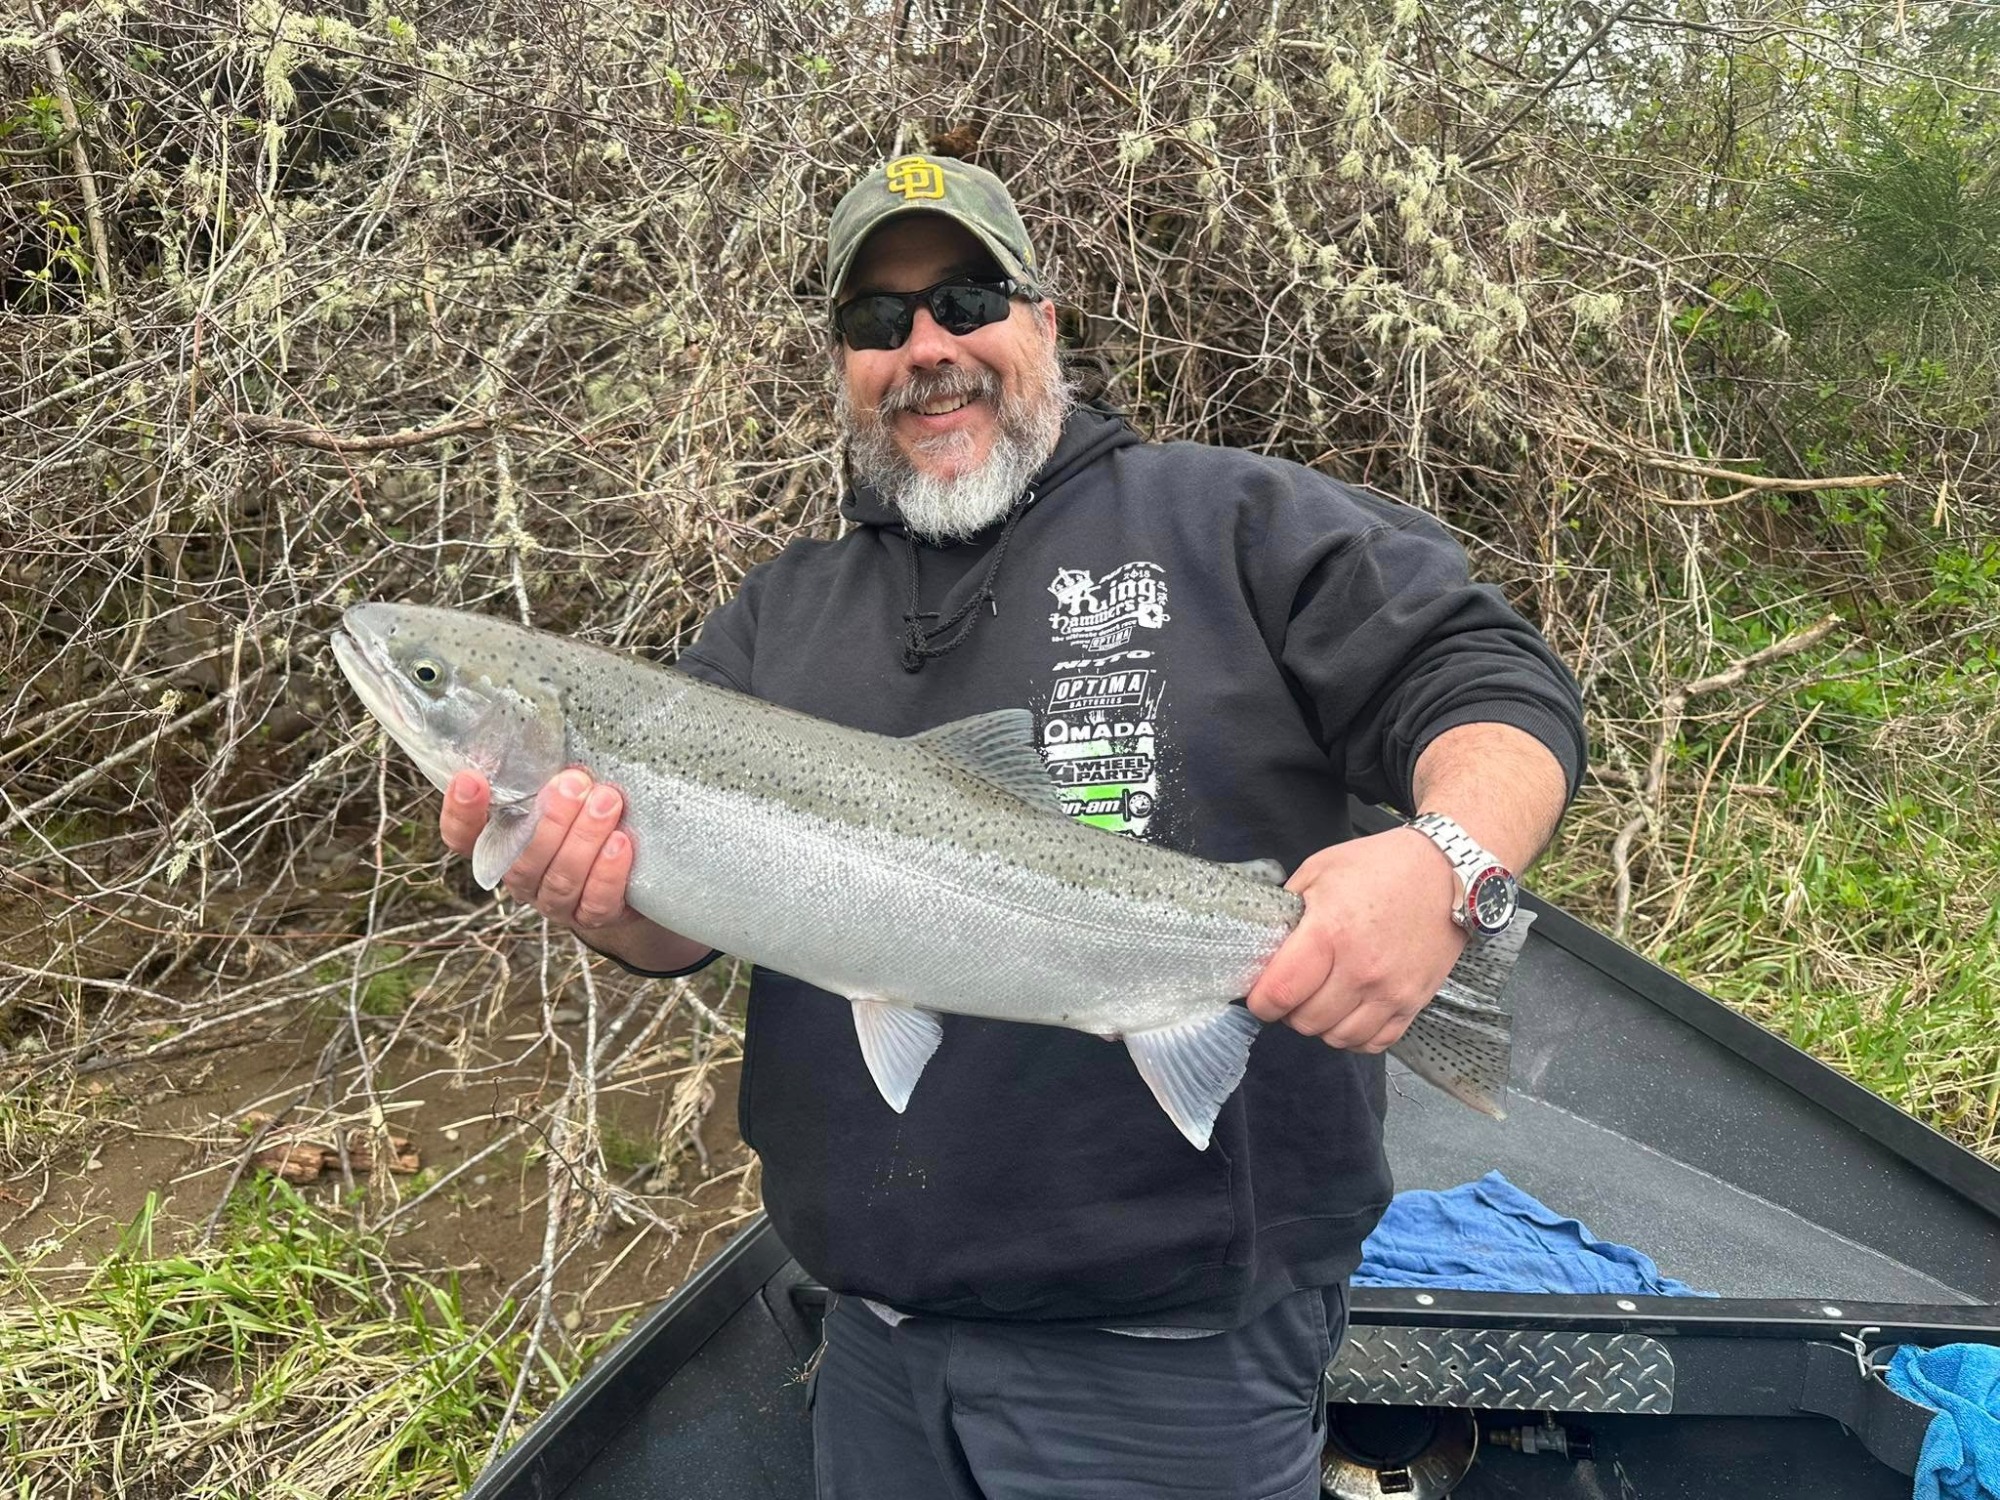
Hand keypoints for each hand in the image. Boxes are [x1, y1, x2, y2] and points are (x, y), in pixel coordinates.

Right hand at [440, 767, 637, 933]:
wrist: (635, 881)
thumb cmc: (588, 821)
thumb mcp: (564, 796)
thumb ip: (549, 776)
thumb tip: (545, 719)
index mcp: (502, 847)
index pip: (463, 839)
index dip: (460, 814)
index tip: (471, 778)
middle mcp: (522, 879)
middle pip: (521, 861)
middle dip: (550, 820)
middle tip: (574, 782)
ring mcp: (556, 903)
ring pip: (560, 879)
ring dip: (583, 838)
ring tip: (606, 802)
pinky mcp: (594, 918)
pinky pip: (596, 903)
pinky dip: (608, 873)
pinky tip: (621, 843)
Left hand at [1244, 828, 1468, 1051]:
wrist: (1445, 871)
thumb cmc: (1380, 866)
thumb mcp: (1319, 870)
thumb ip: (1287, 909)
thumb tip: (1266, 944)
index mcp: (1330, 932)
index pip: (1280, 992)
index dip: (1261, 1000)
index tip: (1260, 993)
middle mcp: (1361, 969)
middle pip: (1306, 1021)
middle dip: (1289, 1011)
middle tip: (1293, 991)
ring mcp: (1391, 991)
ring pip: (1338, 1038)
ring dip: (1322, 1025)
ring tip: (1321, 1000)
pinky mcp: (1414, 1002)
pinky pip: (1375, 1043)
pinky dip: (1355, 1036)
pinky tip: (1349, 1013)